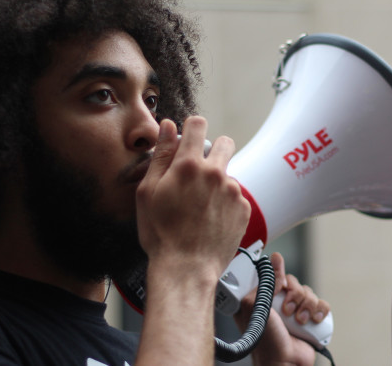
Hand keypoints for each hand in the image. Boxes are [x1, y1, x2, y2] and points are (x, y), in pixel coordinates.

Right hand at [136, 116, 250, 280]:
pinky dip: (226, 202)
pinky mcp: (243, 208)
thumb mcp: (148, 192)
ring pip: (228, 173)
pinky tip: (210, 219)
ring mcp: (232, 191)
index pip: (198, 124)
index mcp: (189, 166)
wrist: (186, 268)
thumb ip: (160, 155)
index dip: (191, 128)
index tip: (188, 138)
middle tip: (199, 171)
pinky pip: (236, 195)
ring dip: (217, 181)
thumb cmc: (162, 235)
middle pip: (225, 142)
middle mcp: (215, 174)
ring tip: (200, 205)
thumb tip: (167, 127)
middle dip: (213, 150)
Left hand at [234, 252, 330, 365]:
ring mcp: (296, 310)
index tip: (281, 283)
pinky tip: (312, 321)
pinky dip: (319, 311)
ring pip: (309, 292)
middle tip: (287, 310)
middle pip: (294, 282)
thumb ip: (264, 282)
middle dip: (294, 295)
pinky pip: (322, 304)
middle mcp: (278, 303)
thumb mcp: (256, 307)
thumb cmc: (266, 340)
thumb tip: (274, 260)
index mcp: (262, 298)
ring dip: (306, 306)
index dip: (279, 276)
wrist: (285, 362)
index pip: (273, 275)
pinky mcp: (311, 318)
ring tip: (299, 321)